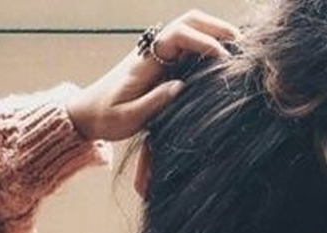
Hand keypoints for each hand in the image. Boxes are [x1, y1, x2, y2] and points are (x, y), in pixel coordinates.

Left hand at [66, 10, 239, 141]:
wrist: (85, 113)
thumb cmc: (105, 117)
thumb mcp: (127, 117)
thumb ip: (153, 102)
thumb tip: (181, 86)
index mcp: (144, 60)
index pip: (177, 36)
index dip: (203, 43)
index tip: (222, 59)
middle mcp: (152, 50)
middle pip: (188, 21)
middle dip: (215, 28)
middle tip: (241, 44)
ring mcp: (158, 53)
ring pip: (190, 28)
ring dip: (214, 33)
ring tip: (239, 48)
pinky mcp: (162, 61)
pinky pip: (188, 44)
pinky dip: (208, 44)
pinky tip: (224, 59)